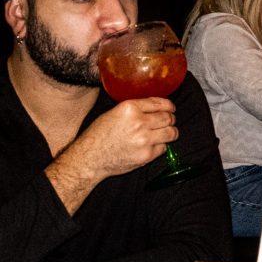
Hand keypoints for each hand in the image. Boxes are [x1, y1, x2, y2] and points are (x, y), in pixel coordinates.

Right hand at [64, 98, 178, 181]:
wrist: (90, 158)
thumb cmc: (99, 135)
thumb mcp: (114, 113)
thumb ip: (135, 108)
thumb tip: (155, 106)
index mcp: (130, 108)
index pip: (159, 103)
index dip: (168, 106)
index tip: (171, 108)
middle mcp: (139, 122)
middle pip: (168, 118)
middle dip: (170, 119)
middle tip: (169, 121)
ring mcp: (144, 140)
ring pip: (171, 133)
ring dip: (171, 132)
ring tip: (166, 133)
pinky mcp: (146, 155)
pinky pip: (163, 148)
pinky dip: (160, 146)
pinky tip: (152, 145)